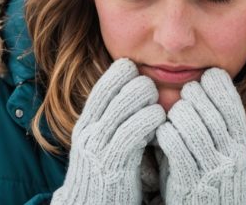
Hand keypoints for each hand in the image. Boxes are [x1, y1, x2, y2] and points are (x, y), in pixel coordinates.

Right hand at [51, 58, 165, 204]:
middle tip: (152, 86)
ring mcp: (99, 148)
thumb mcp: (106, 145)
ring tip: (158, 101)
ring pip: (121, 108)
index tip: (137, 69)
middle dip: (135, 84)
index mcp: (86, 125)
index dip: (119, 74)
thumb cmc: (107, 177)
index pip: (101, 88)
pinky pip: (130, 133)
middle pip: (112, 93)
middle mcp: (89, 133)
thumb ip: (116, 123)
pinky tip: (159, 118)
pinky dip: (147, 120)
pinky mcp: (113, 164)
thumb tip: (137, 97)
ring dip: (144, 99)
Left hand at [156, 68, 245, 204]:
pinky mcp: (190, 181)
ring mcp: (211, 168)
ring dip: (177, 114)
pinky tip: (161, 132)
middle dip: (193, 96)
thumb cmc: (208, 174)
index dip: (217, 86)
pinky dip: (165, 134)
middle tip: (184, 93)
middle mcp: (230, 154)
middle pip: (209, 112)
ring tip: (172, 114)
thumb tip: (197, 82)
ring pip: (191, 126)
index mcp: (240, 143)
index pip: (232, 106)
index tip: (205, 77)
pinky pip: (176, 147)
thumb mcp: (221, 148)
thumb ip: (212, 122)